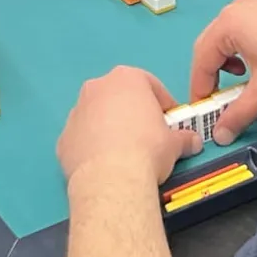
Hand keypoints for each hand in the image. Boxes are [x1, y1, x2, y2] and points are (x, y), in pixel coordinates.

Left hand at [59, 66, 200, 190]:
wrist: (112, 178)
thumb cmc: (148, 149)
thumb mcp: (175, 142)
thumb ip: (184, 138)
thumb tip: (193, 142)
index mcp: (126, 78)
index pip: (151, 85)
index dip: (164, 105)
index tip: (170, 123)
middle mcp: (97, 88)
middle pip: (120, 98)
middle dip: (134, 114)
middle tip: (148, 137)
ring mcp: (76, 112)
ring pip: (98, 117)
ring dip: (111, 130)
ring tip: (125, 154)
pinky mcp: (63, 138)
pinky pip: (83, 139)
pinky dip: (93, 148)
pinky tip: (105, 166)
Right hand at [189, 0, 256, 143]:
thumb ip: (239, 114)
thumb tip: (220, 136)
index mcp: (228, 23)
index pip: (201, 59)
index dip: (200, 88)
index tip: (204, 110)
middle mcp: (236, 9)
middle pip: (211, 46)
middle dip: (212, 75)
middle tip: (218, 99)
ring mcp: (253, 5)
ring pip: (227, 39)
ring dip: (228, 63)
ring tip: (241, 81)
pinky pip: (243, 31)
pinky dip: (243, 51)